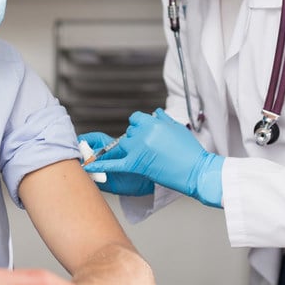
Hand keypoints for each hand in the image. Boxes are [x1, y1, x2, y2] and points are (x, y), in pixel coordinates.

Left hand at [84, 109, 223, 206]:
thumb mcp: (177, 129)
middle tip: (148, 151)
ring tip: (139, 157)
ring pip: (122, 145)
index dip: (139, 127)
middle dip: (135, 140)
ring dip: (127, 150)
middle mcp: (143, 133)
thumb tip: (154, 112)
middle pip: (129, 133)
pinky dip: (100, 165)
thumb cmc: (190, 151)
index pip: (135, 119)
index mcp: (153, 122)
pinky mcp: (136, 164)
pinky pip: (114, 163)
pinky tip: (87, 166)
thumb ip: (163, 119)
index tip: (144, 135)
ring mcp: (138, 148)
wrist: (196, 171)